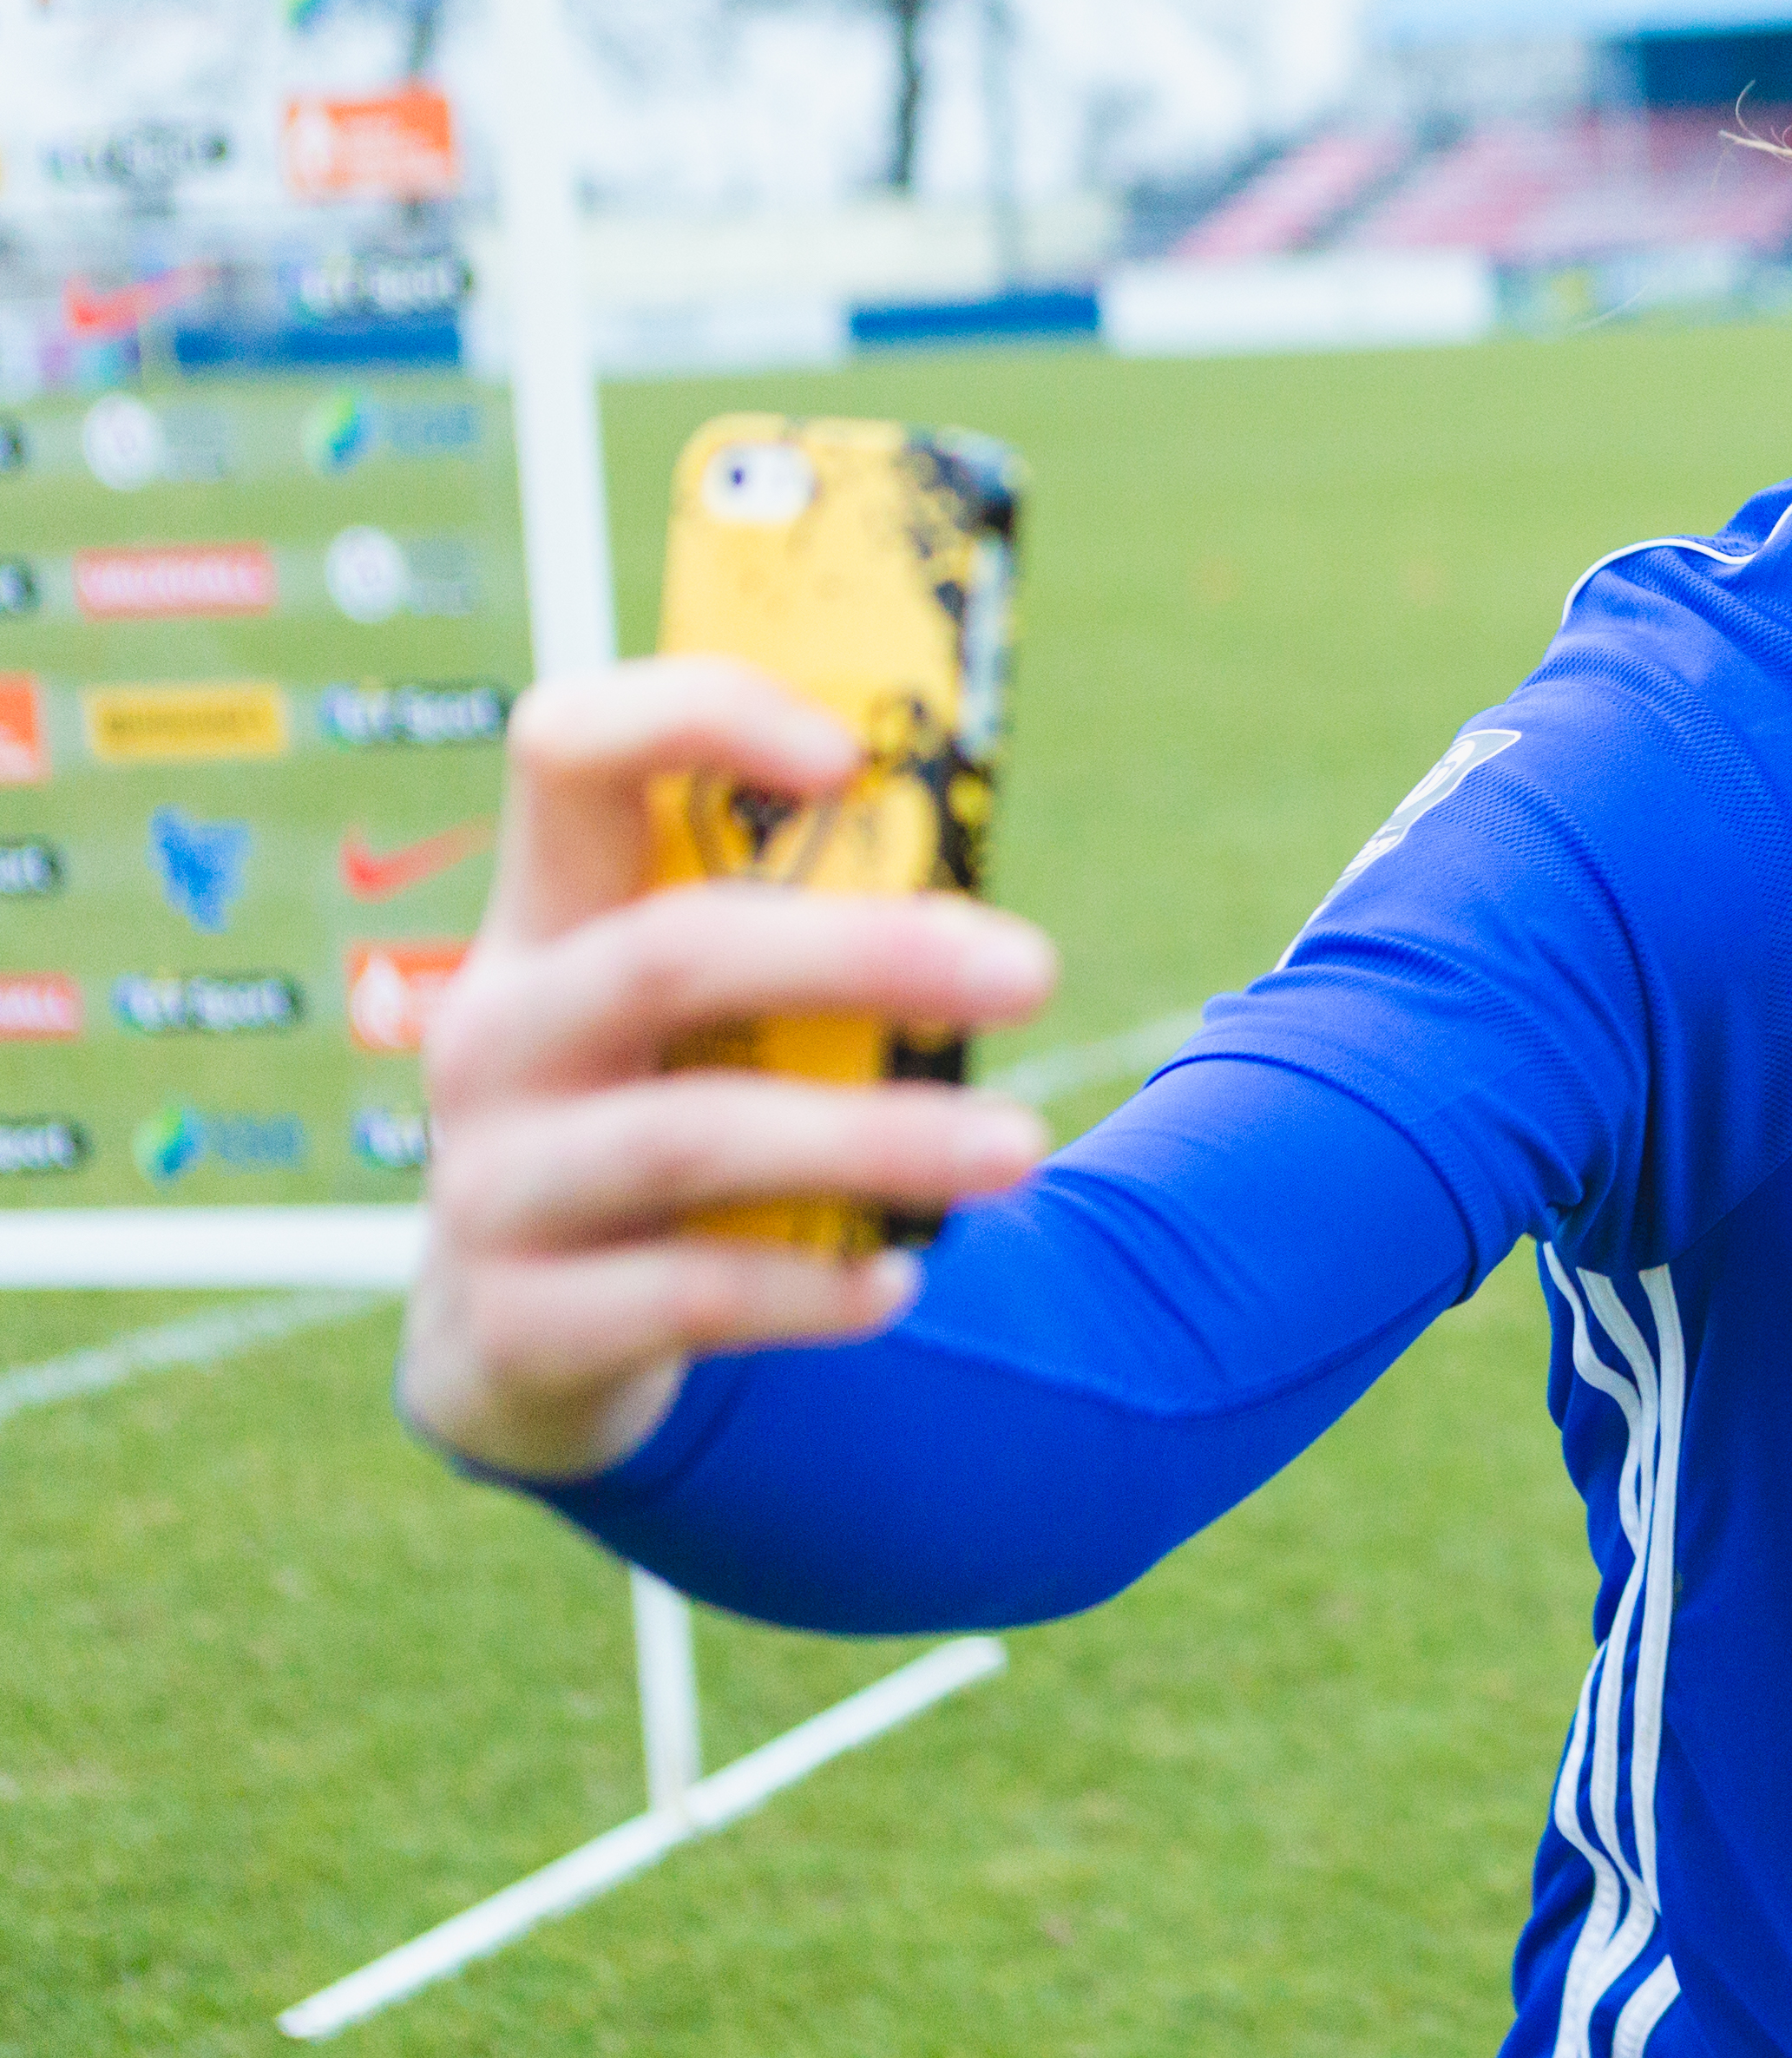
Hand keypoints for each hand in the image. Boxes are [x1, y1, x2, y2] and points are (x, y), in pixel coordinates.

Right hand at [401, 659, 1059, 1483]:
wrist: (518, 1341)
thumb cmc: (664, 1115)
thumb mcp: (706, 1019)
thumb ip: (814, 948)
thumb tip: (1009, 923)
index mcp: (551, 919)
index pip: (568, 751)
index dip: (694, 716)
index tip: (847, 755)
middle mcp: (499, 1033)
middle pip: (669, 954)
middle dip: (863, 954)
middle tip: (1033, 973)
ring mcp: (494, 1181)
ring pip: (688, 1136)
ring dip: (874, 1138)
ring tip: (1019, 1148)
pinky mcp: (520, 1321)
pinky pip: (683, 1292)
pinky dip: (809, 1286)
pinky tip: (900, 1281)